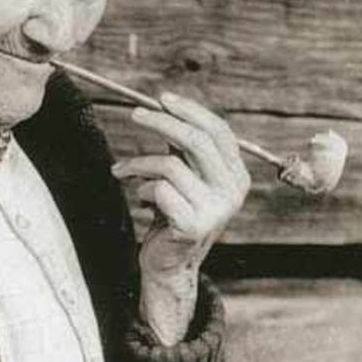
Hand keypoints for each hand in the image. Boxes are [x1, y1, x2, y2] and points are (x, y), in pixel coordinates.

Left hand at [111, 92, 249, 342]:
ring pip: (171, 165)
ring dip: (139, 163)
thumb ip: (182, 146)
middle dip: (162, 122)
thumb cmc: (173, 214)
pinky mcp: (193, 226)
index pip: (218, 131)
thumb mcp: (184, 176)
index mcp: (237, 175)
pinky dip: (142, 189)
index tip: (160, 98)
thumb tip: (164, 106)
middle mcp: (233, 191)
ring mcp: (216, 210)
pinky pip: (160, 190)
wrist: (169, 264)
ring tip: (123, 170)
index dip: (189, 110)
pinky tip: (140, 199)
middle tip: (134, 115)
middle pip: (197, 141)